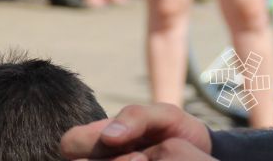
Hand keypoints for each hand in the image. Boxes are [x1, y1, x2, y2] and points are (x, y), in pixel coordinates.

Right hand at [60, 103, 211, 159]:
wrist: (203, 155)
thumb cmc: (176, 130)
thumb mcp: (163, 115)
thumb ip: (136, 117)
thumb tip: (108, 134)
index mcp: (100, 137)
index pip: (69, 144)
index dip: (87, 145)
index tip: (120, 143)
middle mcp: (102, 157)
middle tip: (142, 159)